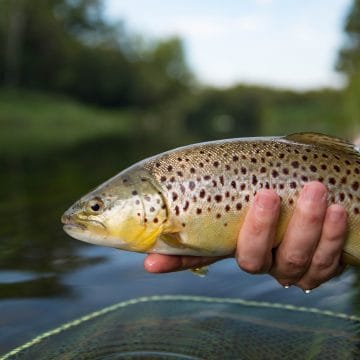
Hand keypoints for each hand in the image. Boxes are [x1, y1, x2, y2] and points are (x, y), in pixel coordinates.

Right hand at [144, 182, 346, 290]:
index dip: (173, 261)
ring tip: (317, 190)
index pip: (197, 255)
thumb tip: (186, 168)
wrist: (328, 185)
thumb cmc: (285, 181)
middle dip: (260, 230)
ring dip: (305, 227)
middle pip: (252, 260)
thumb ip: (229, 180)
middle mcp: (259, 257)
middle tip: (267, 194)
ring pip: (293, 261)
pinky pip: (326, 263)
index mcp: (235, 239)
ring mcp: (290, 265)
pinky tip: (337, 210)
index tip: (150, 261)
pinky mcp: (322, 266)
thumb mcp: (256, 179)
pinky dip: (331, 237)